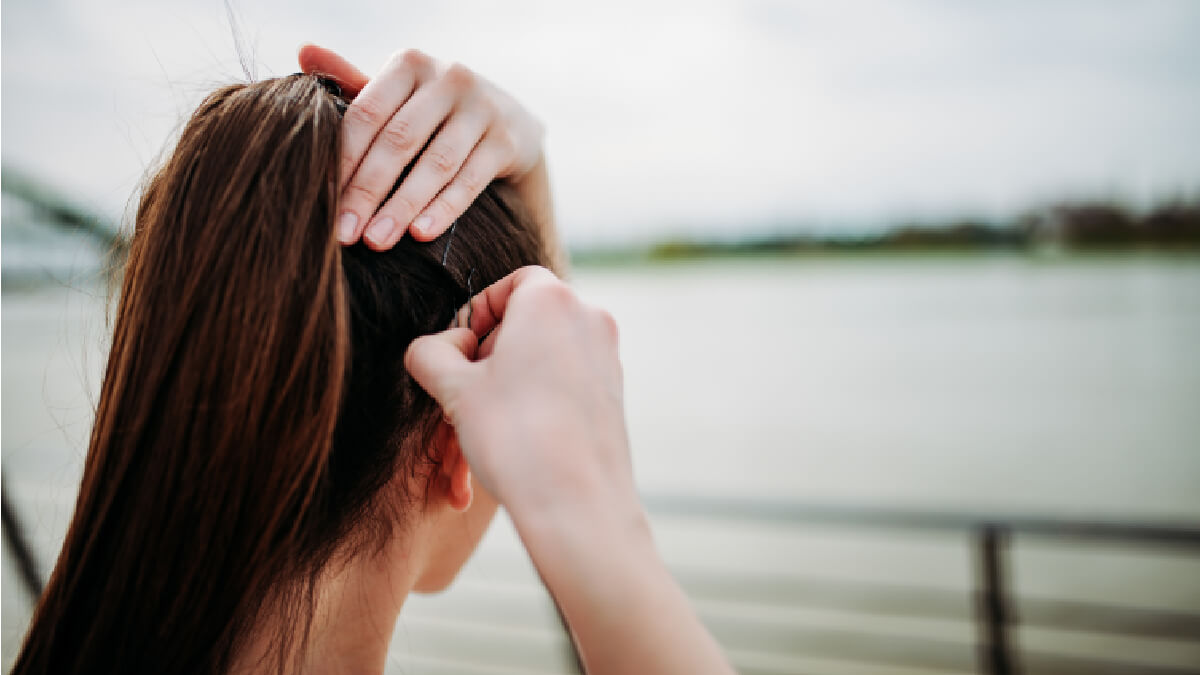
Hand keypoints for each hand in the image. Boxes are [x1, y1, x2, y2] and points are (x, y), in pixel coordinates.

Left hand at [299, 45, 545, 248]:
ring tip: (377, 241)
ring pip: (436, 164)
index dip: (342, 161)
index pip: (367, 114)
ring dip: (403, 206)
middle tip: (344, 235)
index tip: (321, 204)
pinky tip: (421, 234)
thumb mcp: (398, 97)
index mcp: (410, 64)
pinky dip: (444, 208)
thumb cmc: (435, 114)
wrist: (509, 124)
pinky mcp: (508, 140)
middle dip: (367, 191)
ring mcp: (483, 108)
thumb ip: (353, 82)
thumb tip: (304, 51)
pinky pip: (471, 179)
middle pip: (399, 140)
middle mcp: (450, 78)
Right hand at [404, 266, 632, 519]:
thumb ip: (430, 353)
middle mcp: (589, 318)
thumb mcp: (454, 390)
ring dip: (509, 379)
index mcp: (551, 300)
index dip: (477, 313)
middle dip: (490, 351)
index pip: (510, 282)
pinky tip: (513, 437)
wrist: (576, 504)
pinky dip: (536, 398)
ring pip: (545, 354)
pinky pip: (566, 381)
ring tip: (483, 420)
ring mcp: (607, 356)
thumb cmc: (515, 439)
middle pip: (528, 319)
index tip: (458, 349)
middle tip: (464, 388)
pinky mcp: (614, 392)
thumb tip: (431, 348)